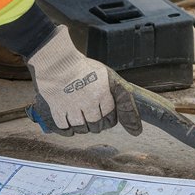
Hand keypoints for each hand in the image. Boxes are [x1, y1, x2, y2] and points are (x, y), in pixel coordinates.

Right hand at [27, 30, 141, 136]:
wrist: (57, 61)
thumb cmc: (84, 69)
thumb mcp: (108, 78)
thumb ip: (124, 101)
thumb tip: (137, 132)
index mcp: (102, 93)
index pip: (111, 119)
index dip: (107, 116)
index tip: (101, 109)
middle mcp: (88, 102)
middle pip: (96, 126)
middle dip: (95, 121)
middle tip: (89, 109)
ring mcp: (71, 107)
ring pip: (81, 129)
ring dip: (81, 124)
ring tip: (78, 111)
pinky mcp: (56, 110)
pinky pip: (65, 130)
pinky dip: (67, 128)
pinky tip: (68, 117)